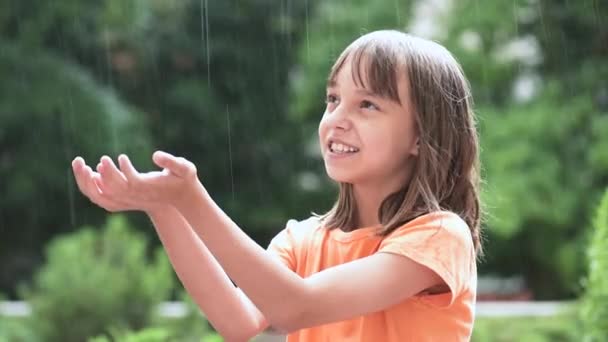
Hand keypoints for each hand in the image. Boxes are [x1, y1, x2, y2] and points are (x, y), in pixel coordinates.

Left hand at [72, 151, 201, 212]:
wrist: (182, 197)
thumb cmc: (184, 179)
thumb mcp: (184, 168)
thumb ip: (171, 161)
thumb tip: (154, 155)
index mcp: (148, 187)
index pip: (130, 182)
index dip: (121, 170)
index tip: (120, 157)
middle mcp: (136, 196)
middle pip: (111, 189)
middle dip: (100, 174)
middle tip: (95, 159)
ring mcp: (129, 200)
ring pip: (102, 196)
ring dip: (89, 182)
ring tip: (83, 164)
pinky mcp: (126, 201)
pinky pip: (103, 199)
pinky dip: (94, 189)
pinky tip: (93, 173)